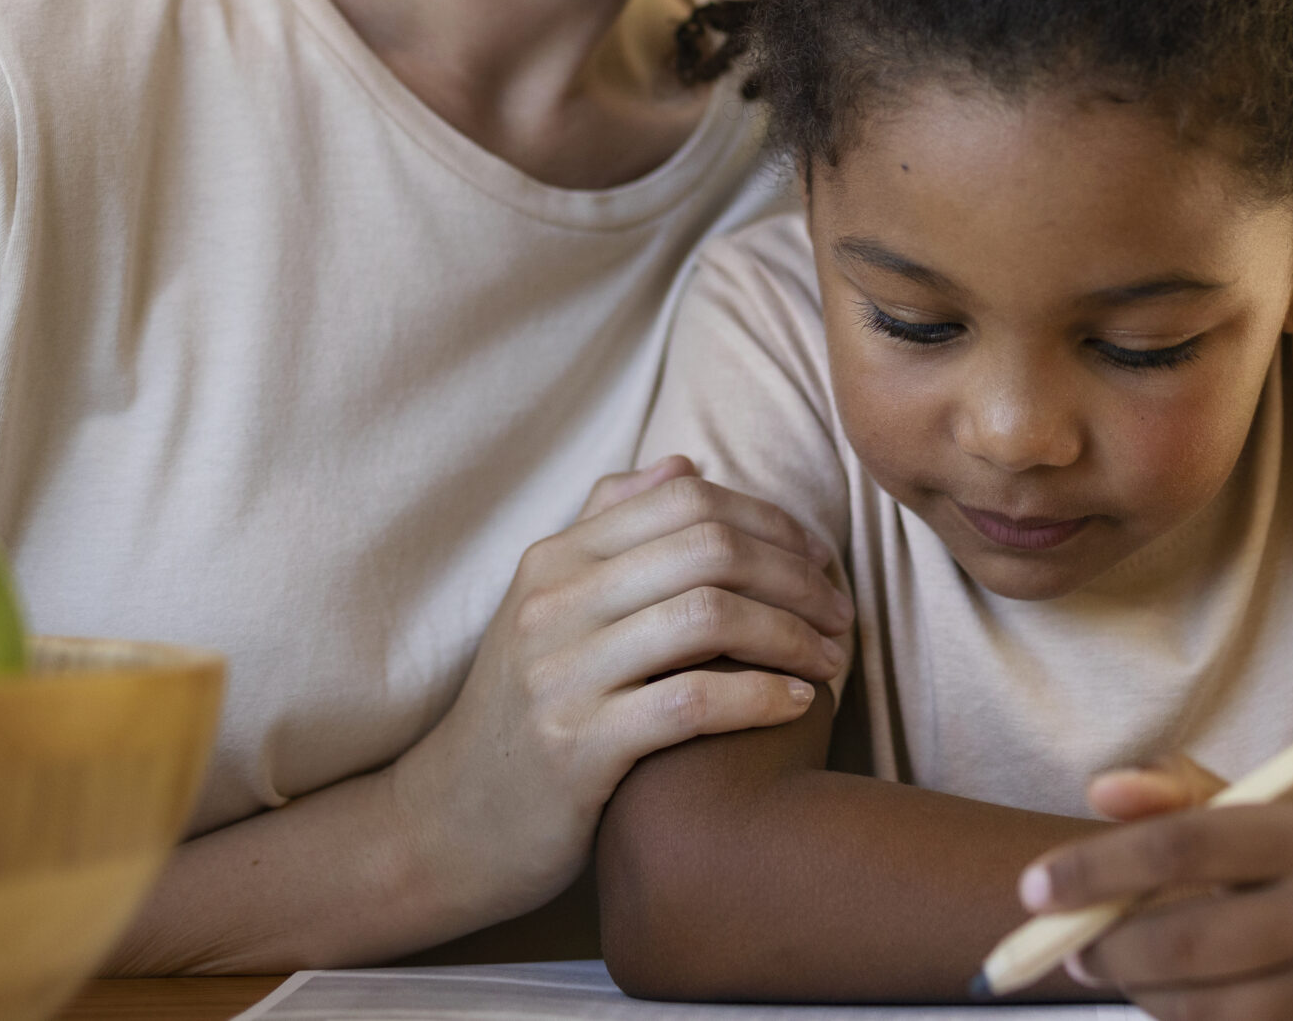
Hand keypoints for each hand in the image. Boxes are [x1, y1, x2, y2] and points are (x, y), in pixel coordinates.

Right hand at [385, 457, 853, 932]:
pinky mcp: (576, 750)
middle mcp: (552, 604)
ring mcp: (559, 676)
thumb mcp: (549, 609)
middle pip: (709, 549)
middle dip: (797, 576)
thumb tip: (685, 466)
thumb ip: (610, 530)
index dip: (771, 521)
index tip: (820, 559)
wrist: (449, 826)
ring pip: (707, 616)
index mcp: (554, 558)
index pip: (686, 500)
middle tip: (842, 615)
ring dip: (792, 635)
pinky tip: (798, 705)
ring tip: (832, 661)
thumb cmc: (524, 711)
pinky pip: (691, 700)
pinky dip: (760, 696)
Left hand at [1021, 792, 1292, 1020]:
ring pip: (1200, 1010)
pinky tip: (1184, 1002)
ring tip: (1127, 972)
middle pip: (1182, 941)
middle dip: (1105, 948)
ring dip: (1142, 995)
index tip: (1033, 887)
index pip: (1183, 847)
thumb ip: (1185, 800)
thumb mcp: (1280, 814)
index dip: (1095, 868)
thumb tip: (1099, 792)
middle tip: (1069, 947)